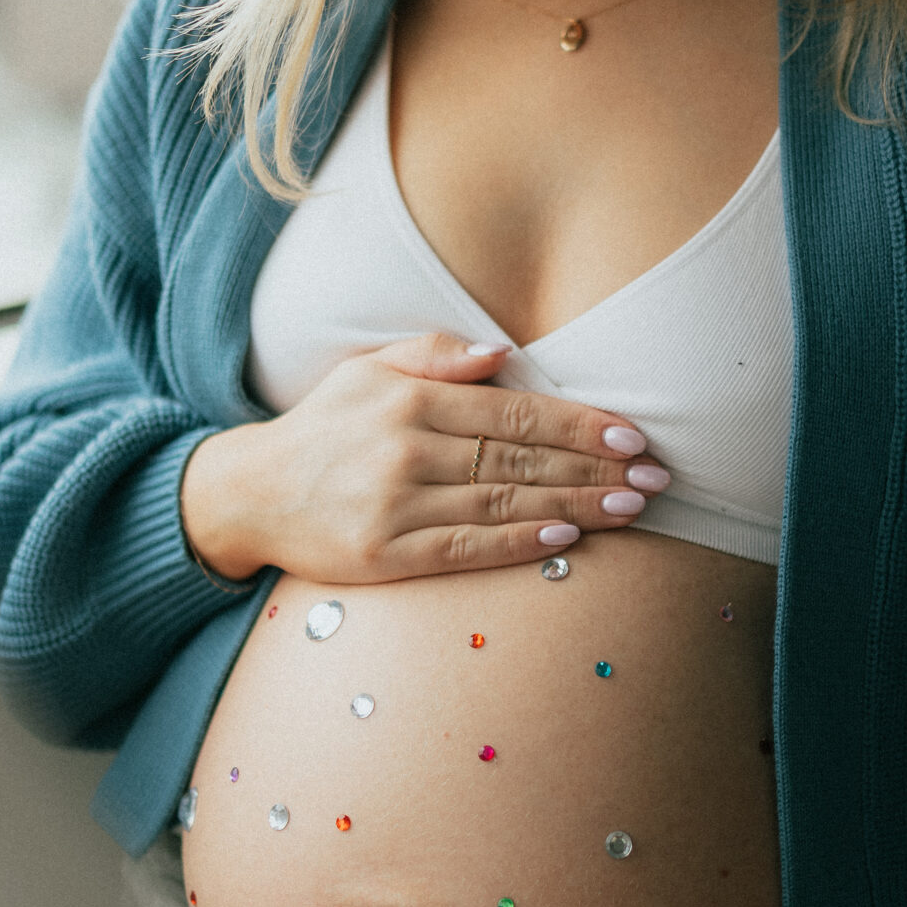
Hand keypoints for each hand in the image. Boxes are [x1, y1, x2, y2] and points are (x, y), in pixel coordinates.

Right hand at [180, 331, 670, 583]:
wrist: (250, 494)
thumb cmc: (325, 428)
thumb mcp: (367, 369)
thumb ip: (433, 354)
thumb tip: (502, 352)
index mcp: (408, 397)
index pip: (513, 412)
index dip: (579, 424)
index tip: (633, 434)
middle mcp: (404, 448)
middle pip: (520, 459)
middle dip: (595, 467)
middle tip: (656, 477)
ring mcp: (394, 505)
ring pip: (504, 503)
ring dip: (577, 505)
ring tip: (633, 507)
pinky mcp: (384, 555)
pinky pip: (466, 548)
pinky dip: (521, 544)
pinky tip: (569, 539)